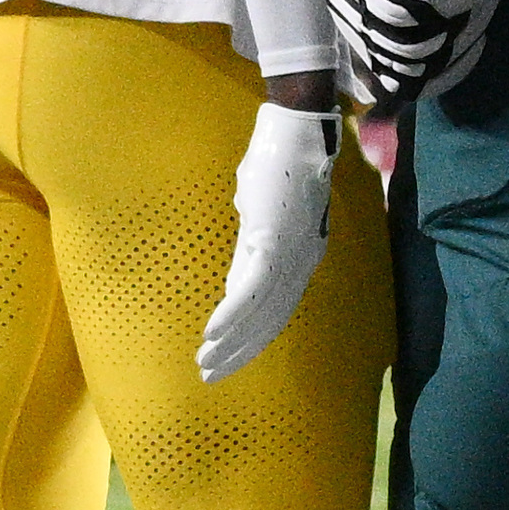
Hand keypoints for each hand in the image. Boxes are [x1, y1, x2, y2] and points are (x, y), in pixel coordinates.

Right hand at [196, 91, 341, 382]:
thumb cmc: (279, 166)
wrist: (296, 134)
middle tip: (210, 376)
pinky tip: (211, 335)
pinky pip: (250, 291)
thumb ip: (253, 253)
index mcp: (304, 260)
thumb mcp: (264, 217)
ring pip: (259, 315)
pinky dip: (230, 316)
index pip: (277, 314)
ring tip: (204, 363)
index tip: (227, 360)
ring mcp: (289, 256)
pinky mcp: (271, 243)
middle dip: (239, 354)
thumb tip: (234, 285)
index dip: (252, 341)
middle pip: (270, 324)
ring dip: (230, 343)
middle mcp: (302, 265)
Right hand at [323, 0, 501, 109]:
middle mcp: (349, 8)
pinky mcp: (379, 49)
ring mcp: (362, 34)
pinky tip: (473, 45)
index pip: (397, 8)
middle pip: (404, 47)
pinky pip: (408, 81)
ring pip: (409, 73)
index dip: (449, 1)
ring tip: (483, 8)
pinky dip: (445, 72)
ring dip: (457, 47)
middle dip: (459, 23)